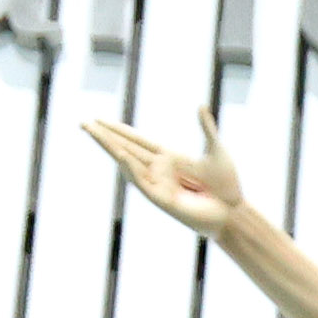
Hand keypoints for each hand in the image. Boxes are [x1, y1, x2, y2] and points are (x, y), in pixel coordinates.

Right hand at [83, 109, 244, 233]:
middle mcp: (159, 170)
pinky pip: (142, 182)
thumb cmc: (227, 186)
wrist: (234, 211)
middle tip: (83, 122)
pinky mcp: (162, 199)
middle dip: (105, 136)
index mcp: (168, 157)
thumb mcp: (216, 150)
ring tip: (93, 132)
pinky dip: (132, 168)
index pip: (137, 140)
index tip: (100, 119)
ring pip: (128, 162)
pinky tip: (120, 154)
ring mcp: (158, 184)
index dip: (119, 130)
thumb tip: (200, 105)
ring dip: (111, 147)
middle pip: (126, 148)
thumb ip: (206, 128)